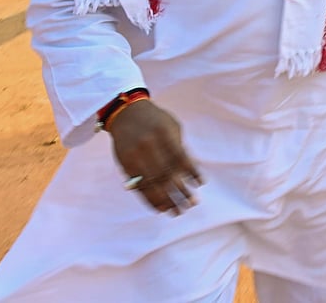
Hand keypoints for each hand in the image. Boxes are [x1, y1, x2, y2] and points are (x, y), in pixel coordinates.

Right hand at [110, 100, 202, 214]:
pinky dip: (150, 198)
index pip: (179, 157)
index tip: (200, 184)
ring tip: (177, 211)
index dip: (191, 172)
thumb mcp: (172, 126)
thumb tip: (191, 172)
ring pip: (151, 183)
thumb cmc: (156, 121)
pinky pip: (138, 186)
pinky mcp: (125, 165)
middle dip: (180, 191)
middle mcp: (148, 146)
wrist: (126, 114)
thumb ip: (179, 147)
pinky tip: (160, 207)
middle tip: (192, 204)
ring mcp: (134, 156)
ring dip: (165, 200)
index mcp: (163, 133)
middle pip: (166, 174)